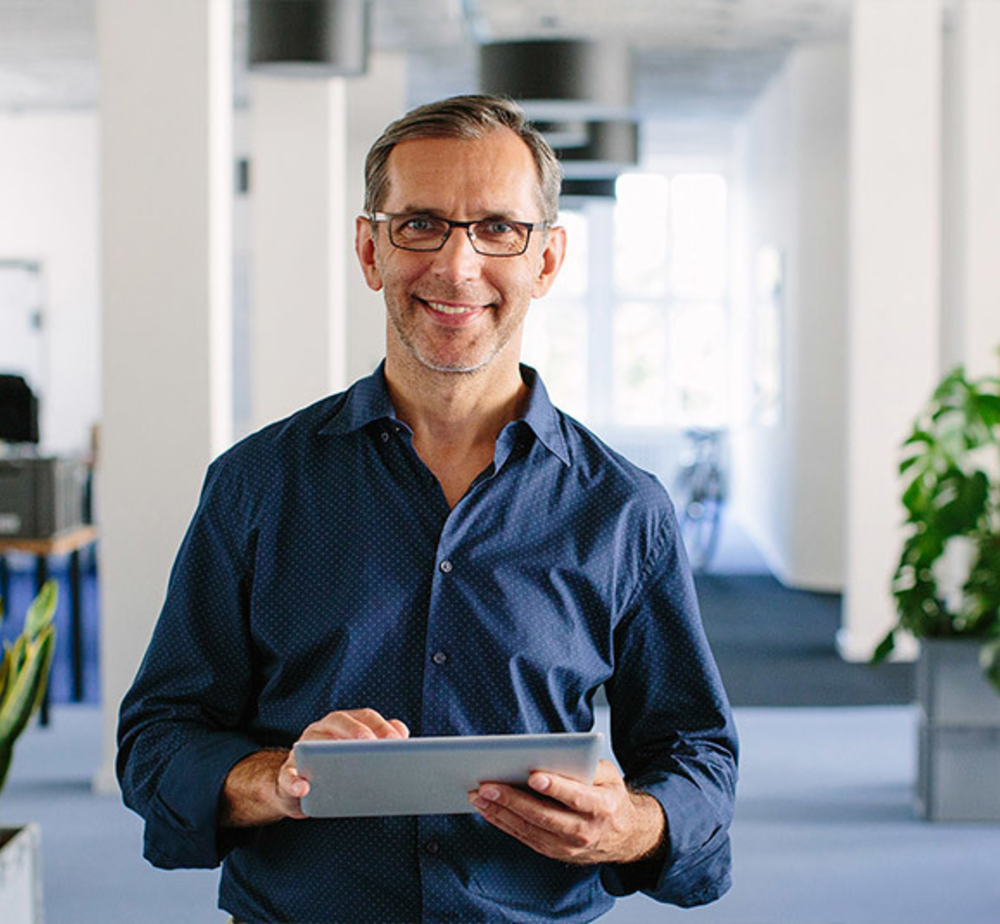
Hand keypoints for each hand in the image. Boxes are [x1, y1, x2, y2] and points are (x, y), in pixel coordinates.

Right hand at [220, 708, 408, 826]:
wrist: (298, 788)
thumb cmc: (337, 771)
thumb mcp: (358, 756)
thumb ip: (380, 743)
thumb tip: (403, 733)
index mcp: (343, 724)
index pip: (364, 716)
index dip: (381, 726)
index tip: (398, 740)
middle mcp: (322, 730)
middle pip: (339, 721)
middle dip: (357, 730)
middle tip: (373, 744)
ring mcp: (302, 750)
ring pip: (312, 743)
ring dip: (326, 749)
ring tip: (343, 761)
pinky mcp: (287, 774)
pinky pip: (288, 776)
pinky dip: (295, 782)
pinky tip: (304, 788)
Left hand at [468, 760, 664, 865]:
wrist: (624, 837)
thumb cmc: (610, 797)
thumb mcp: (608, 776)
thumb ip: (585, 766)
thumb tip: (554, 754)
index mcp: (601, 807)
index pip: (576, 797)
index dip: (554, 787)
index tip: (533, 775)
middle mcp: (584, 830)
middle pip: (543, 816)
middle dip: (512, 800)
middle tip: (487, 785)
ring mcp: (568, 846)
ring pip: (529, 829)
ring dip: (500, 813)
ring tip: (479, 796)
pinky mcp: (554, 852)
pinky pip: (525, 837)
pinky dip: (503, 824)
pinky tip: (488, 810)